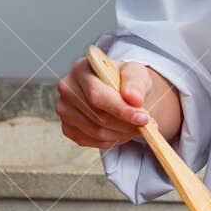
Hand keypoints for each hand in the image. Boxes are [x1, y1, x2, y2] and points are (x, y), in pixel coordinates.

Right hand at [55, 54, 179, 150]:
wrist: (117, 90)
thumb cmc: (124, 79)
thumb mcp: (136, 72)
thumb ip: (135, 82)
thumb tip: (133, 99)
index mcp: (81, 69)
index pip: (98, 95)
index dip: (121, 110)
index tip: (144, 118)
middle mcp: (67, 88)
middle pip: (97, 116)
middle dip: (126, 124)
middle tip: (146, 125)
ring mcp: (64, 109)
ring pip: (96, 132)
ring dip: (122, 133)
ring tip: (136, 126)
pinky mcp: (67, 127)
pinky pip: (91, 142)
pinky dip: (112, 140)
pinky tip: (122, 130)